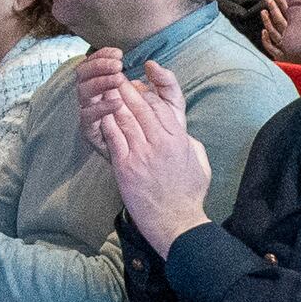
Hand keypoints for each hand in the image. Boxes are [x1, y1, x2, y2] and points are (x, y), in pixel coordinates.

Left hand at [87, 57, 211, 247]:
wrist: (176, 221)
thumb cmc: (189, 195)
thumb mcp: (199, 162)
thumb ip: (189, 142)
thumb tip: (182, 132)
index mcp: (179, 139)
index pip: (160, 106)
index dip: (147, 93)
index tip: (138, 87)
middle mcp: (160, 142)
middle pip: (140, 107)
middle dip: (127, 90)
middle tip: (116, 79)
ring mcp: (141, 154)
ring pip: (124, 119)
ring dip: (114, 102)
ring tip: (106, 90)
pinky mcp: (126, 167)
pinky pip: (113, 137)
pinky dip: (106, 123)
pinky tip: (101, 114)